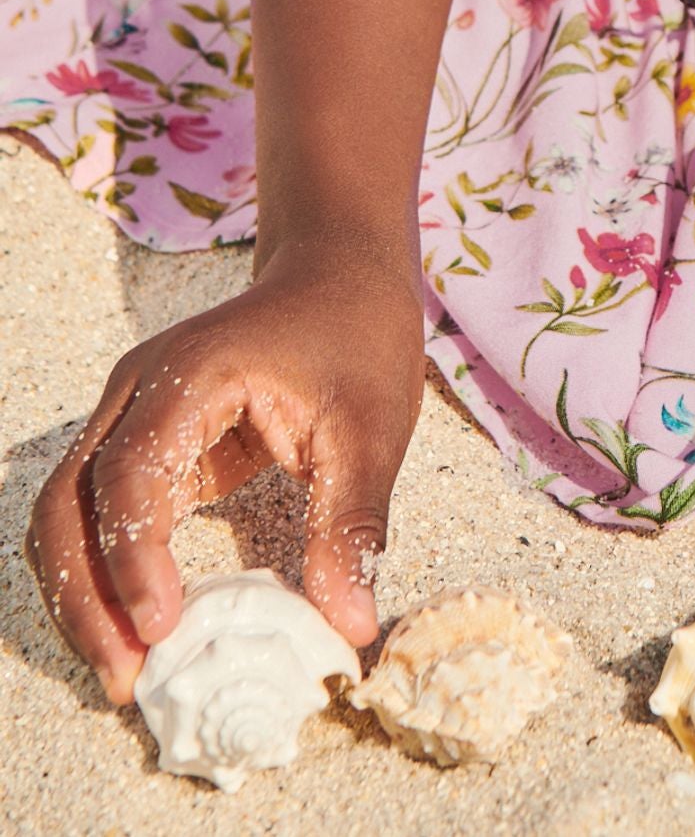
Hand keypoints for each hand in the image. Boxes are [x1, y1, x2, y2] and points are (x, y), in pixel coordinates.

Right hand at [24, 235, 423, 704]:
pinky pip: (98, 514)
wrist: (340, 272)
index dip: (133, 556)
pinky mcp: (143, 442)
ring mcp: (131, 414)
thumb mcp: (372, 426)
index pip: (130, 472)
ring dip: (82, 593)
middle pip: (69, 500)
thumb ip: (353, 522)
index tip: (160, 626)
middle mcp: (139, 390)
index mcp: (193, 371)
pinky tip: (138, 626)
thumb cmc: (356, 333)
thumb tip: (349, 623)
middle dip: (85, 595)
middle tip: (128, 676)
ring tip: (125, 669)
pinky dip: (103, 573)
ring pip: (66, 513)